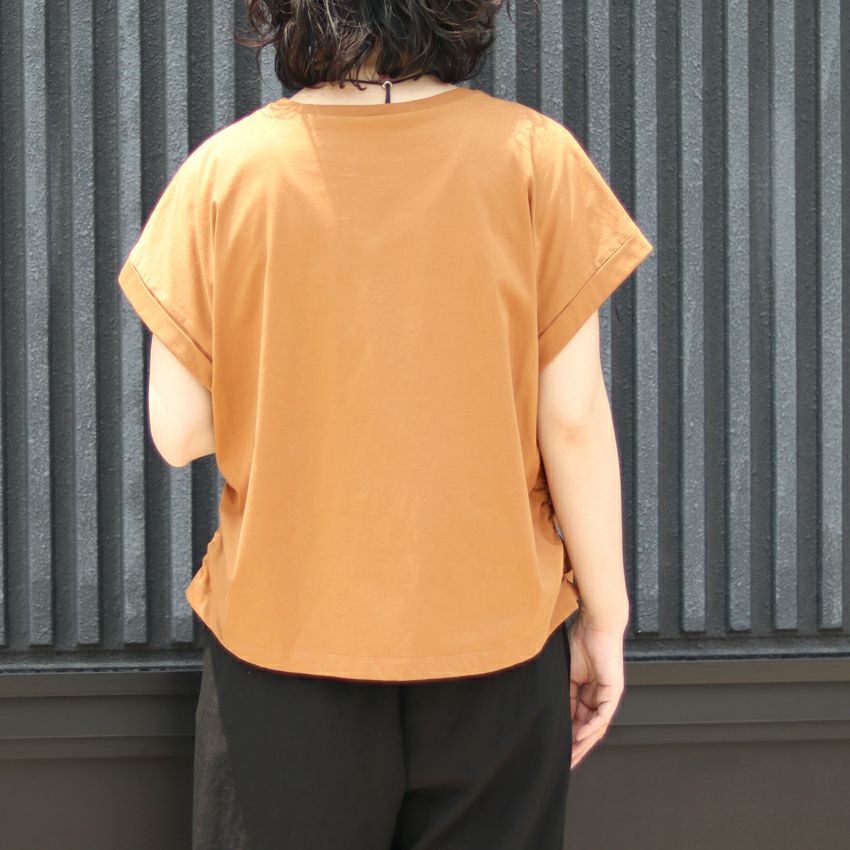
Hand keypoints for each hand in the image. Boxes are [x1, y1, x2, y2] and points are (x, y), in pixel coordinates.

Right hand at [567, 608, 625, 768]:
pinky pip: (602, 715)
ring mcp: (608, 694)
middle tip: (565, 762)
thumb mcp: (567, 672)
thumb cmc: (580, 640)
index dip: (568, 735)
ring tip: (571, 755)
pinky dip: (591, 727)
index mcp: (588, 691)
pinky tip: (580, 736)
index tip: (557, 749)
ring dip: (583, 742)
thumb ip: (563, 691)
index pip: (578, 719)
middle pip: (588, 728)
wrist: (595, 623)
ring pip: (596, 726)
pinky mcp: (613, 691)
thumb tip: (551, 708)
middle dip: (577, 746)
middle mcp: (600, 696)